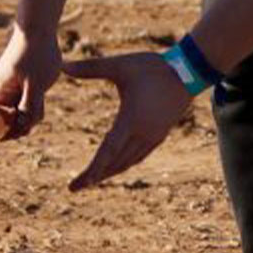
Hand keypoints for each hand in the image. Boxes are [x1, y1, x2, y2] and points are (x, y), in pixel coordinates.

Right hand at [0, 23, 63, 137]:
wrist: (36, 27)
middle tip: (37, 95)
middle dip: (29, 118)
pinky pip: (25, 104)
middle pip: (13, 123)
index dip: (18, 130)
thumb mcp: (36, 86)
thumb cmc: (35, 54)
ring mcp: (5, 92)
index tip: (31, 113)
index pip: (1, 129)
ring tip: (38, 87)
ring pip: (22, 114)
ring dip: (34, 108)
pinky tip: (39, 84)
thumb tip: (22, 129)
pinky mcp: (14, 88)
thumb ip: (29, 110)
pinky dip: (35, 100)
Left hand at [59, 52, 192, 190]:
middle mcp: (143, 134)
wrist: (190, 72)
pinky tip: (116, 166)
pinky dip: (124, 164)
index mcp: (131, 120)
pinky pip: (139, 156)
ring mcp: (153, 136)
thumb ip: (90, 68)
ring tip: (92, 181)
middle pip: (115, 162)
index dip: (93, 169)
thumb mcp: (120, 65)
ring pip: (128, 162)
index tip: (79, 184)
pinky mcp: (160, 134)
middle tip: (76, 188)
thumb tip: (63, 66)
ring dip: (109, 172)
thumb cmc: (153, 67)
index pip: (108, 151)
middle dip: (95, 176)